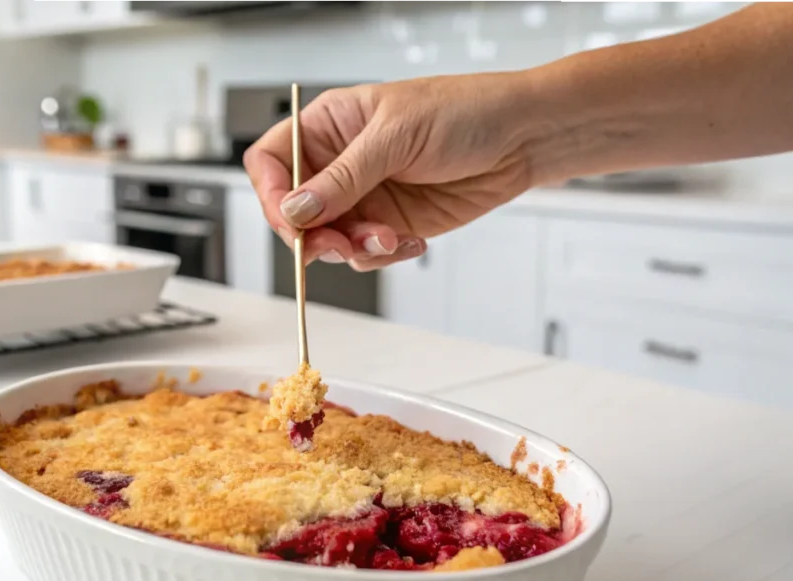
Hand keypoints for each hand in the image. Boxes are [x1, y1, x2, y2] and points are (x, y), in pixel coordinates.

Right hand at [243, 74, 538, 270]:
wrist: (521, 139)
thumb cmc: (465, 112)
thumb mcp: (396, 136)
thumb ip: (343, 178)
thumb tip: (296, 209)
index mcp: (329, 126)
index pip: (272, 161)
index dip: (271, 192)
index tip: (290, 219)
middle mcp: (339, 164)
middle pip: (293, 211)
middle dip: (314, 234)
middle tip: (339, 243)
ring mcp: (363, 197)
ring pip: (327, 240)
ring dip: (354, 248)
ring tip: (389, 235)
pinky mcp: (388, 224)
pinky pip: (364, 254)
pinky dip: (383, 255)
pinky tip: (410, 239)